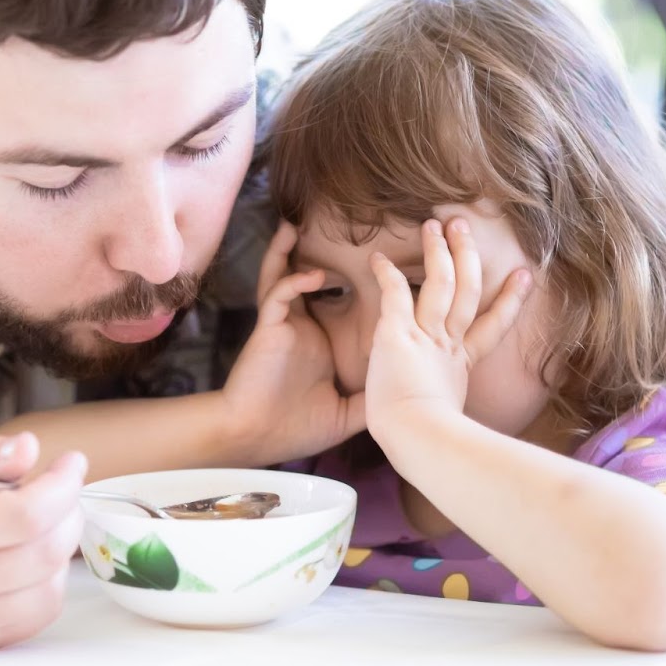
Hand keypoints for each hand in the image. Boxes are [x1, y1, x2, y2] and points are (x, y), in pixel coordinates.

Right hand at [0, 426, 85, 651]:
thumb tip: (29, 452)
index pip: (24, 516)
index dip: (63, 485)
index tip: (71, 461)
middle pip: (43, 553)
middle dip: (68, 511)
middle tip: (59, 485)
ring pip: (45, 592)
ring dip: (61, 550)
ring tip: (43, 518)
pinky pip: (28, 621)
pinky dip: (44, 586)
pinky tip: (27, 555)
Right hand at [220, 222, 366, 463]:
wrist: (259, 440)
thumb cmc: (297, 427)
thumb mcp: (346, 411)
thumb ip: (371, 395)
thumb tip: (405, 392)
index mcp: (320, 341)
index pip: (336, 300)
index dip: (346, 278)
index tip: (380, 258)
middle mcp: (302, 327)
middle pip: (306, 279)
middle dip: (312, 251)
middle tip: (335, 226)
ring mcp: (284, 326)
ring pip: (285, 278)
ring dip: (288, 253)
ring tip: (294, 227)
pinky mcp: (268, 331)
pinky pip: (278, 297)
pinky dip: (294, 282)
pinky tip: (312, 275)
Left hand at [364, 218, 529, 453]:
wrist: (419, 439)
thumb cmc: (428, 441)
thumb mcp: (448, 420)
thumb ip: (450, 409)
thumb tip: (453, 428)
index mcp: (461, 365)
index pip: (490, 327)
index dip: (507, 301)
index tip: (522, 277)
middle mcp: (448, 345)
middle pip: (466, 291)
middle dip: (466, 256)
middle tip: (464, 228)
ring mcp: (426, 337)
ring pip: (439, 282)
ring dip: (437, 251)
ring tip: (434, 224)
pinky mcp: (399, 334)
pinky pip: (395, 294)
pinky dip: (388, 274)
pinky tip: (378, 258)